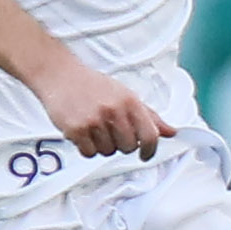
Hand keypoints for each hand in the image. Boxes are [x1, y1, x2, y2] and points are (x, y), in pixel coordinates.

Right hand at [35, 59, 174, 160]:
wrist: (59, 75)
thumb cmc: (93, 85)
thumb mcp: (125, 94)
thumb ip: (149, 115)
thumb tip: (171, 132)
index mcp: (130, 101)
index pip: (150, 135)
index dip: (150, 150)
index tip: (146, 155)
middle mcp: (114, 111)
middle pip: (129, 147)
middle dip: (121, 144)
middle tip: (110, 131)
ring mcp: (94, 121)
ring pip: (108, 152)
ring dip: (102, 145)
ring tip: (94, 127)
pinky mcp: (76, 130)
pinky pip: (89, 153)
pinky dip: (87, 147)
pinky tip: (83, 132)